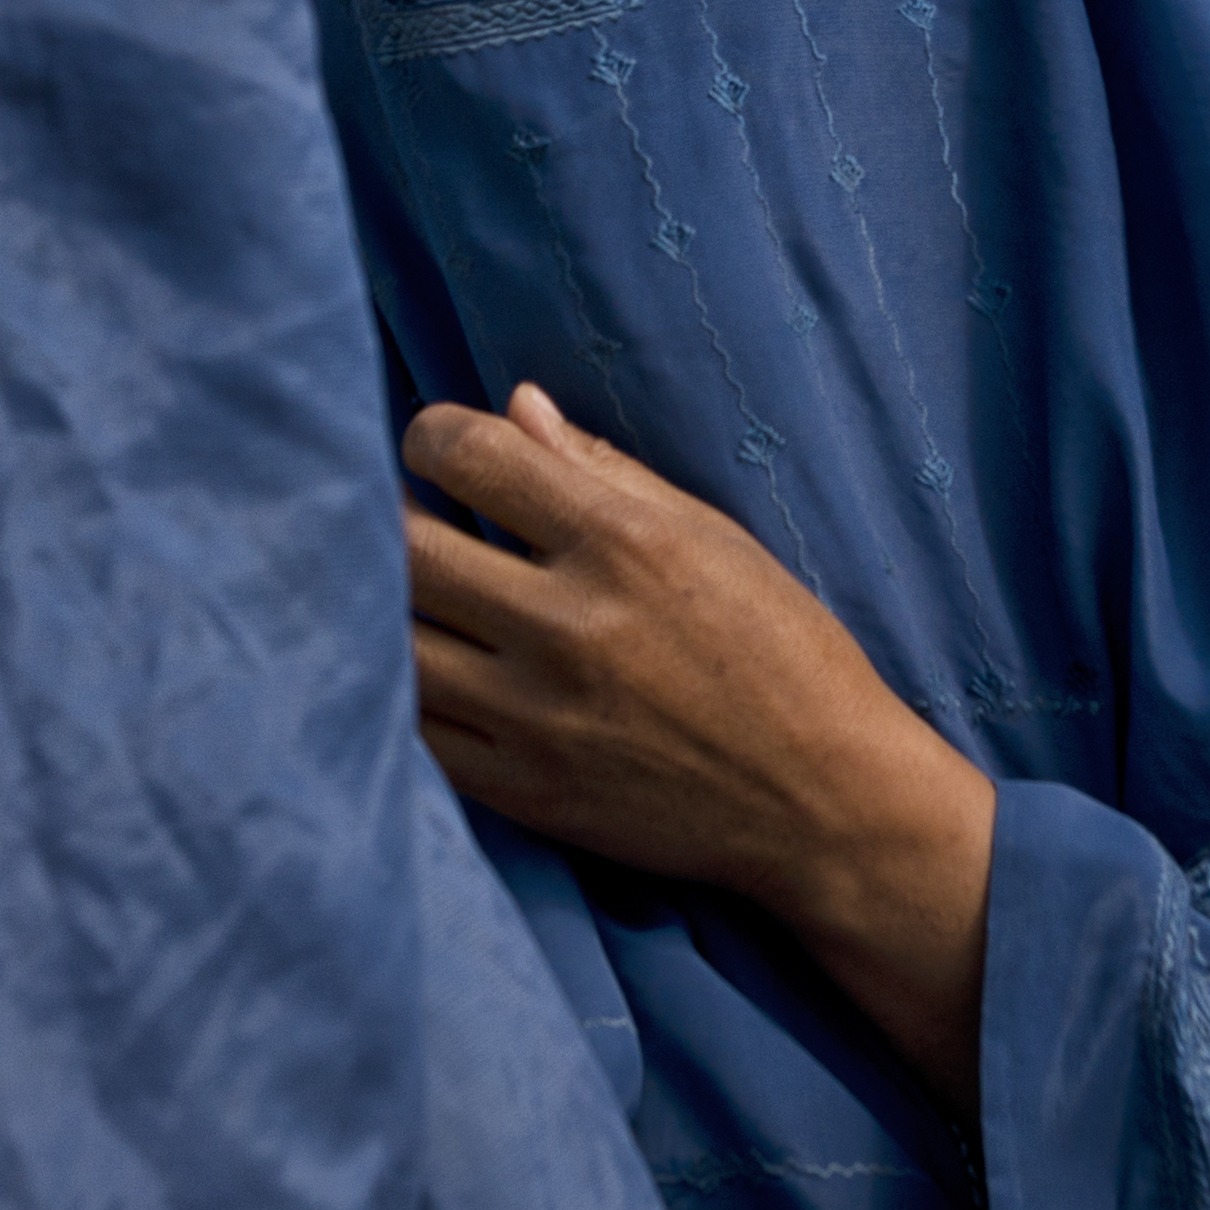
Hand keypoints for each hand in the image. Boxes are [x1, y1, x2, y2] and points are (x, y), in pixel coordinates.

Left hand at [405, 387, 996, 1107]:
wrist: (824, 803)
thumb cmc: (783, 653)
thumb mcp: (712, 539)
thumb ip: (605, 471)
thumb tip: (516, 406)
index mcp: (624, 546)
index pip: (474, 458)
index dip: (432, 434)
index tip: (433, 442)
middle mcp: (571, 628)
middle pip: (408, 549)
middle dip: (387, 513)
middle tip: (397, 509)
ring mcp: (539, 718)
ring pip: (395, 643)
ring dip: (384, 603)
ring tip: (400, 586)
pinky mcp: (525, 791)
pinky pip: (415, 731)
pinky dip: (401, 688)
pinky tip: (420, 663)